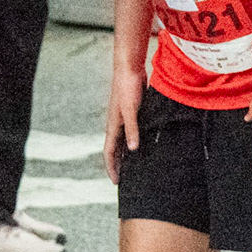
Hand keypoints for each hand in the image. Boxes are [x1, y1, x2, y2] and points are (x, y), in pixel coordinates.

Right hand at [104, 66, 144, 183]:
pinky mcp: (131, 113)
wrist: (129, 69)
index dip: (111, 168)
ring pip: (122, 142)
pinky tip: (142, 147)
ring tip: (132, 168)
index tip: (116, 183)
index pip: (109, 152)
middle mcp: (116, 124)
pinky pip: (131, 133)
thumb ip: (132, 130)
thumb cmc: (128, 88)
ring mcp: (123, 119)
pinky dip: (133, 143)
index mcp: (113, 125)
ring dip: (125, 155)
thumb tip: (132, 150)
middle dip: (117, 165)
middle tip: (124, 181)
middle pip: (115, 150)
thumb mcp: (131, 110)